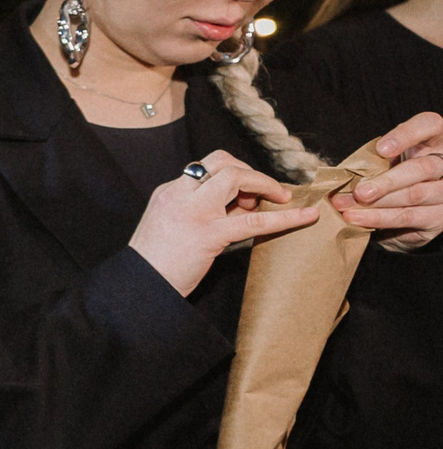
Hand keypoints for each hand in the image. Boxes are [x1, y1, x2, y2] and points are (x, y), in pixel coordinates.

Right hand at [127, 149, 321, 294]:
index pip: (205, 167)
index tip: (243, 194)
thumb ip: (196, 210)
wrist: (140, 286)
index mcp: (169, 192)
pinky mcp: (209, 234)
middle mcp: (180, 194)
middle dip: (249, 172)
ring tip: (281, 199)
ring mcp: (194, 212)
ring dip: (264, 184)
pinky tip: (307, 216)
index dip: (232, 173)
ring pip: (235, 177)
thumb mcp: (169, 225)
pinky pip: (255, 220)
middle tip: (264, 192)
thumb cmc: (155, 262)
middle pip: (221, 162)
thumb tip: (235, 206)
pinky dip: (286, 216)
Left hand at [339, 111, 442, 249]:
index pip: (428, 125)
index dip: (405, 136)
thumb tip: (341, 173)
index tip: (381, 150)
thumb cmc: (391, 170)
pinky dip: (382, 220)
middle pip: (422, 168)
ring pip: (416, 196)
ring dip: (378, 206)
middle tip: (359, 192)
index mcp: (435, 137)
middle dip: (387, 182)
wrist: (408, 202)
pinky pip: (410, 218)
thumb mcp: (386, 158)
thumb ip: (375, 158)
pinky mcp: (440, 216)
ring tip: (348, 210)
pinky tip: (360, 220)